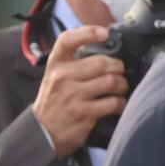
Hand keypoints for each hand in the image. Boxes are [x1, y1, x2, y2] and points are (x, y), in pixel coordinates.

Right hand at [33, 24, 130, 158]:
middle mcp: (62, 77)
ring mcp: (73, 96)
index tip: (103, 33)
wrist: (42, 132)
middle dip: (118, 67)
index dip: (88, 32)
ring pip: (111, 82)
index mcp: (56, 65)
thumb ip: (73, 63)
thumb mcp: (55, 77)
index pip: (67, 40)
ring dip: (122, 85)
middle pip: (102, 62)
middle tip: (119, 72)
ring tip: (119, 88)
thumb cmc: (54, 102)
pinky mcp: (84, 113)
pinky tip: (117, 104)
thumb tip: (104, 49)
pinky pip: (113, 103)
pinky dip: (121, 103)